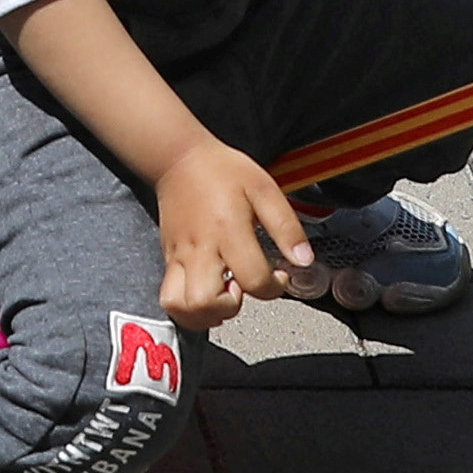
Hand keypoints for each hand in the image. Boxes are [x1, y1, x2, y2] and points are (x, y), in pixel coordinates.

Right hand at [151, 141, 309, 326]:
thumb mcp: (265, 189)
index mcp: (228, 230)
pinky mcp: (167, 260)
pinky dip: (189, 309)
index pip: (253, 279)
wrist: (179, 159)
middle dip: (230, 307)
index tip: (279, 273)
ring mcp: (179, 257)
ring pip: (180, 307)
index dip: (275, 286)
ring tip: (223, 295)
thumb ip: (287, 227)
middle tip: (242, 287)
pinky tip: (208, 296)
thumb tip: (304, 261)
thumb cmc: (223, 171)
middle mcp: (200, 249)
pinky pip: (169, 298)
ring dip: (205, 314)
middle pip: (206, 302)